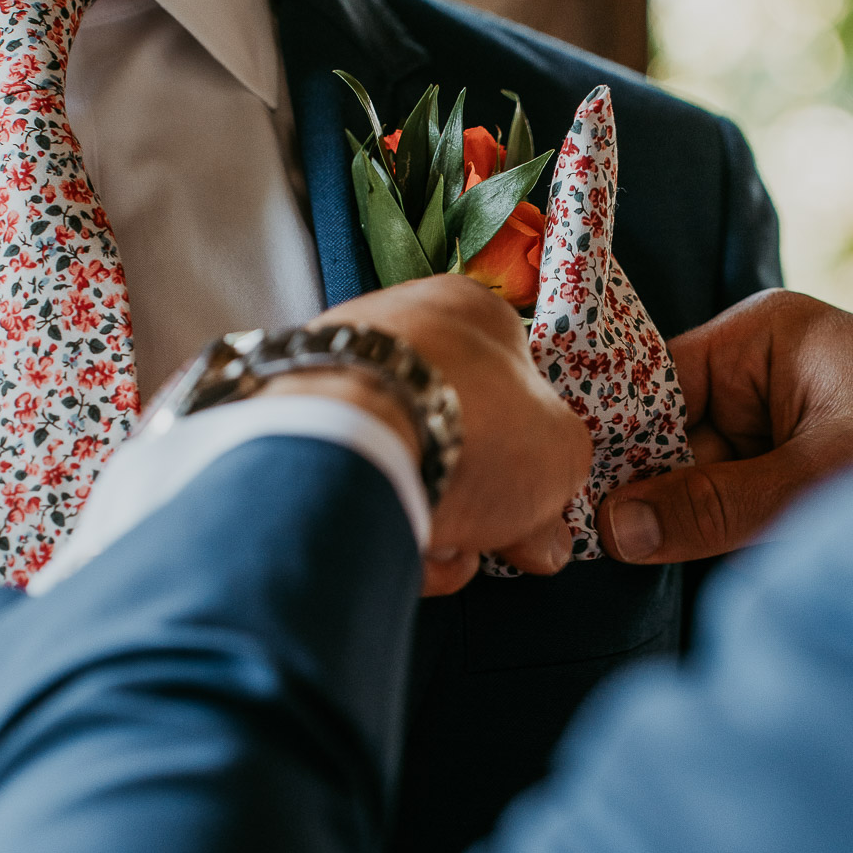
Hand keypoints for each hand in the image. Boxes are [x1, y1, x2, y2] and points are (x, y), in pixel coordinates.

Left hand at [269, 276, 591, 595]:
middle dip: (476, 496)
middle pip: (457, 430)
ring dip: (430, 514)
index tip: (534, 502)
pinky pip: (350, 480)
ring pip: (403, 462)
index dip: (531, 451)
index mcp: (471, 309)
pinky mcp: (291, 423)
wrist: (353, 446)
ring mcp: (337, 370)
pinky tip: (392, 543)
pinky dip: (374, 517)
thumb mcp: (560, 452)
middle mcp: (397, 325)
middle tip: (488, 533)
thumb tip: (544, 532)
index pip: (515, 382)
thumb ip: (561, 478)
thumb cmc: (470, 425)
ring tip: (437, 543)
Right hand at [597, 290, 852, 564]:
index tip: (573, 501)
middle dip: (649, 493)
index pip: (650, 382)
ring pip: (694, 475)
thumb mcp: (817, 478)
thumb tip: (616, 530)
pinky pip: (728, 498)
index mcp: (759, 337)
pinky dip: (719, 532)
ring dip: (686, 521)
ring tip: (648, 561)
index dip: (613, 443)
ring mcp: (774, 418)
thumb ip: (716, 506)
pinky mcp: (791, 463)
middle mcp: (758, 368)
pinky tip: (698, 559)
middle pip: (666, 434)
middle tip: (603, 551)